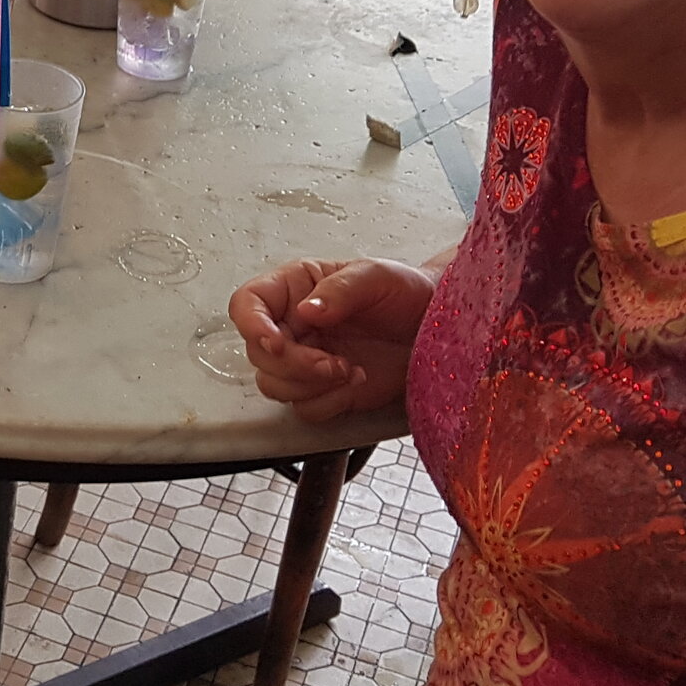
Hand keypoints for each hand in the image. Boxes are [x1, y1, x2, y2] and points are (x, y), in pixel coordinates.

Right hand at [228, 258, 438, 422]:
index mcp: (294, 288)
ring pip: (275, 386)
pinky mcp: (324, 390)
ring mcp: (306, 359)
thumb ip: (340, 290)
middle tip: (333, 362)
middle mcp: (292, 325)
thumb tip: (307, 310)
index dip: (251, 326)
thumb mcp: (376, 277)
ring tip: (349, 370)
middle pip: (258, 355)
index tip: (277, 343)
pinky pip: (305, 408)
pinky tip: (355, 381)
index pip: (247, 305)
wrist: (438, 329)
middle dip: (294, 365)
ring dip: (311, 386)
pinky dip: (329, 401)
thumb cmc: (406, 292)